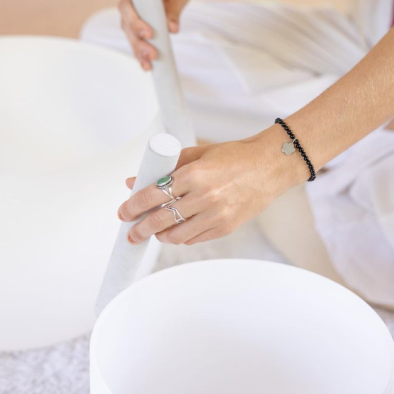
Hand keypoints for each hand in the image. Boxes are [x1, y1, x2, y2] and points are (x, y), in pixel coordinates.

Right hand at [118, 0, 197, 70]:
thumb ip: (175, 8)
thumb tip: (172, 30)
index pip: (127, 6)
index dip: (135, 21)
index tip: (149, 33)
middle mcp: (129, 0)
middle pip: (127, 25)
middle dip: (138, 42)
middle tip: (153, 54)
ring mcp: (134, 13)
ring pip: (131, 35)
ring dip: (138, 51)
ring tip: (149, 66)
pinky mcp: (141, 23)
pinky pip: (138, 39)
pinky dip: (142, 52)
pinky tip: (147, 66)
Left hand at [118, 126, 306, 245]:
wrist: (270, 166)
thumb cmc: (235, 157)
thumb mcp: (198, 154)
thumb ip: (166, 168)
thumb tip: (134, 181)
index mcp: (195, 174)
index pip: (153, 194)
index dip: (133, 206)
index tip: (123, 212)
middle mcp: (204, 196)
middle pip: (160, 219)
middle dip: (139, 229)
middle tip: (130, 232)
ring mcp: (216, 215)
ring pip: (176, 235)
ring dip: (160, 235)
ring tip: (154, 231)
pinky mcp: (226, 228)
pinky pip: (195, 239)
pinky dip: (181, 237)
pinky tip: (176, 231)